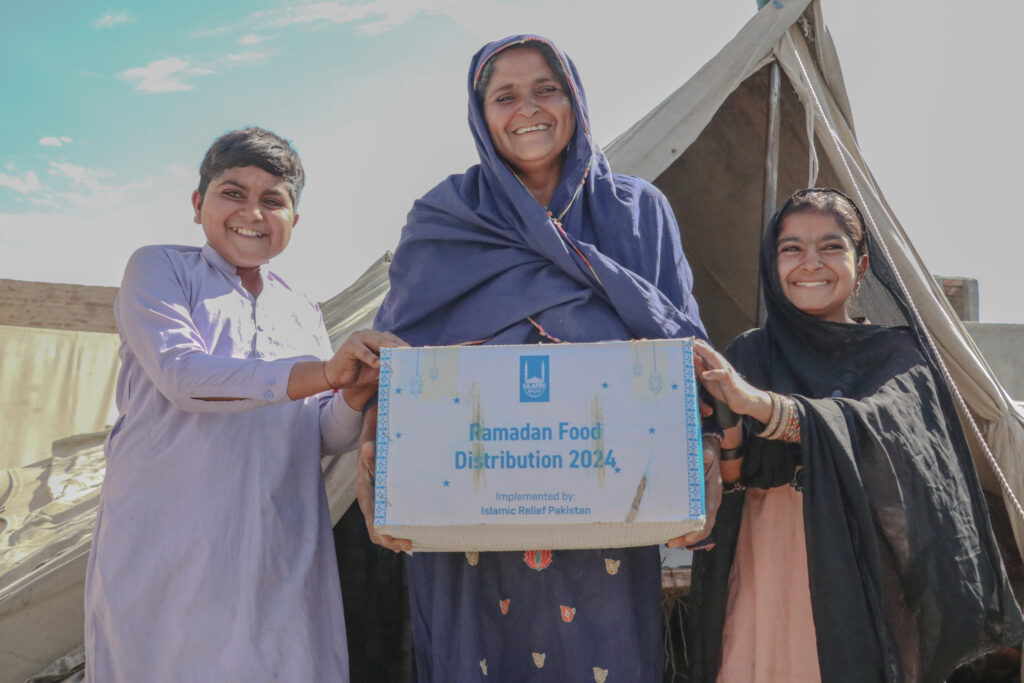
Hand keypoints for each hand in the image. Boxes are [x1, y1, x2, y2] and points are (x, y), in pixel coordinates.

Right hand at [325, 329, 407, 392]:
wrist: (337, 377)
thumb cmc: (359, 374)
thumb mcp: (378, 370)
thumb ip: (390, 366)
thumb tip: (407, 370)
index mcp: (378, 338)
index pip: (395, 341)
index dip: (406, 348)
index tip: (418, 354)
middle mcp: (370, 335)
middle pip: (388, 340)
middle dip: (400, 347)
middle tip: (411, 354)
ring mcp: (359, 338)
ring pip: (377, 342)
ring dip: (388, 350)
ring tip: (398, 356)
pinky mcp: (350, 345)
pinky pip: (362, 351)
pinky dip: (370, 358)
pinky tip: (378, 364)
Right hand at [355, 404, 411, 552]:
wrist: (372, 431)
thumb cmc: (372, 437)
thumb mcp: (370, 441)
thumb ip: (370, 447)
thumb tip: (369, 449)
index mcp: (365, 491)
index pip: (371, 521)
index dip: (383, 535)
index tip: (397, 541)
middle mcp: (369, 499)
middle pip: (376, 529)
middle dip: (391, 540)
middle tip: (409, 546)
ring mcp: (376, 499)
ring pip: (382, 525)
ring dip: (395, 536)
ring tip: (411, 544)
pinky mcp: (384, 496)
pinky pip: (389, 516)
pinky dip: (398, 526)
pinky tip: (411, 529)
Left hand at [666, 433, 721, 548]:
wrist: (710, 449)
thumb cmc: (706, 452)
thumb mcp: (706, 451)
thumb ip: (706, 455)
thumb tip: (707, 455)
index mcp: (713, 493)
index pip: (708, 518)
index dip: (698, 530)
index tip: (686, 537)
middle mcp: (711, 502)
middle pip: (703, 527)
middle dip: (688, 537)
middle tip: (670, 542)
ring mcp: (707, 504)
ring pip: (699, 526)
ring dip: (685, 535)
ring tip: (669, 540)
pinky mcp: (701, 503)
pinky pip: (695, 520)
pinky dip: (685, 528)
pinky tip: (673, 529)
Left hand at [692, 339, 771, 422]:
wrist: (744, 399)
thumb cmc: (725, 389)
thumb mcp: (708, 378)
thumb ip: (700, 369)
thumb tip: (689, 359)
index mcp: (714, 363)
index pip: (704, 350)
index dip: (693, 345)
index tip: (680, 341)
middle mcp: (720, 364)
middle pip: (708, 351)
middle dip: (696, 345)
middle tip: (685, 338)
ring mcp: (725, 371)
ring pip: (715, 359)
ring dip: (705, 352)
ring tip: (694, 347)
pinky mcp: (729, 381)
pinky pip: (722, 375)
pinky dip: (713, 374)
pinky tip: (705, 374)